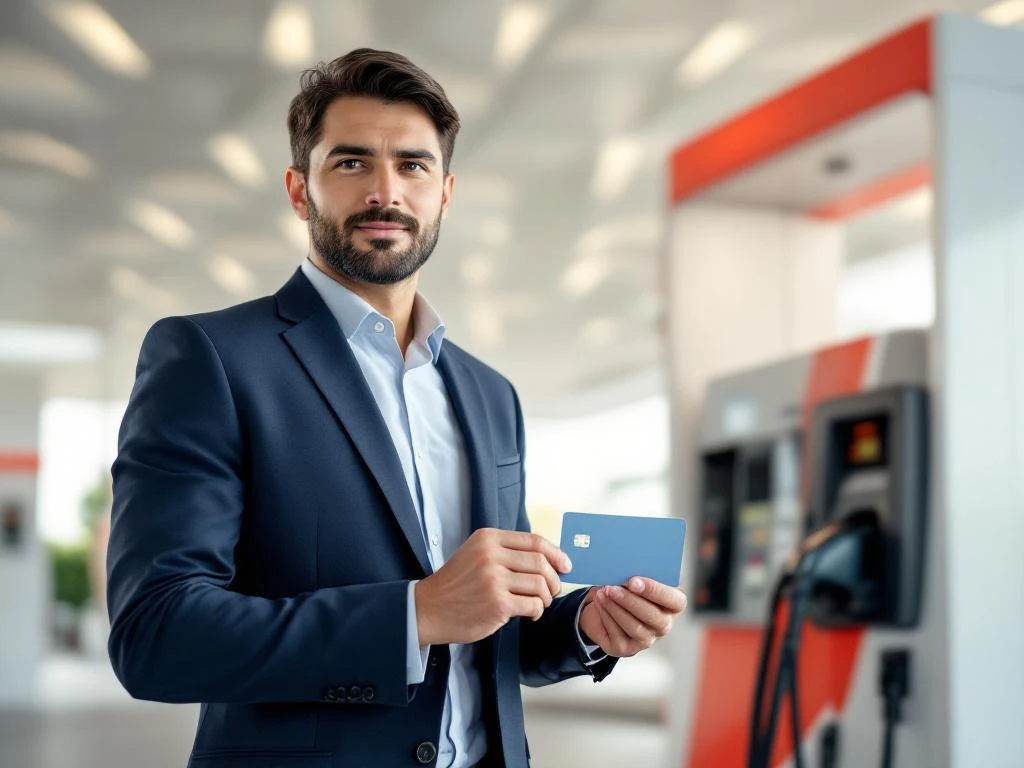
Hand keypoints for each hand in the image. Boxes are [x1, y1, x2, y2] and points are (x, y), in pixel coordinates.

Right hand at [414, 528, 571, 645]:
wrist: (429, 609)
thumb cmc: (456, 584)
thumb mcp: (476, 554)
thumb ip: (506, 552)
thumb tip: (547, 558)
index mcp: (488, 538)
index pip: (534, 541)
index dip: (556, 553)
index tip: (566, 565)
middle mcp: (491, 555)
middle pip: (541, 562)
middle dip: (554, 579)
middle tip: (552, 590)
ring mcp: (494, 580)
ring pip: (540, 585)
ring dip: (547, 597)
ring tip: (539, 603)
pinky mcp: (497, 604)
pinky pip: (533, 605)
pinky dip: (537, 611)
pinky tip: (530, 614)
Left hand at [579, 577, 686, 657]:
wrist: (607, 606)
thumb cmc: (627, 589)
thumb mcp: (636, 579)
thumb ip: (639, 576)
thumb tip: (626, 567)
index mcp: (672, 606)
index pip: (676, 601)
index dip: (656, 591)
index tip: (634, 581)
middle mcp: (663, 625)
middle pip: (654, 617)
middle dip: (631, 601)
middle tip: (613, 587)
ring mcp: (646, 640)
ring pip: (634, 627)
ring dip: (616, 608)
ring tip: (604, 592)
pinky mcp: (626, 648)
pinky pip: (617, 634)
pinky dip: (607, 616)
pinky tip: (600, 603)